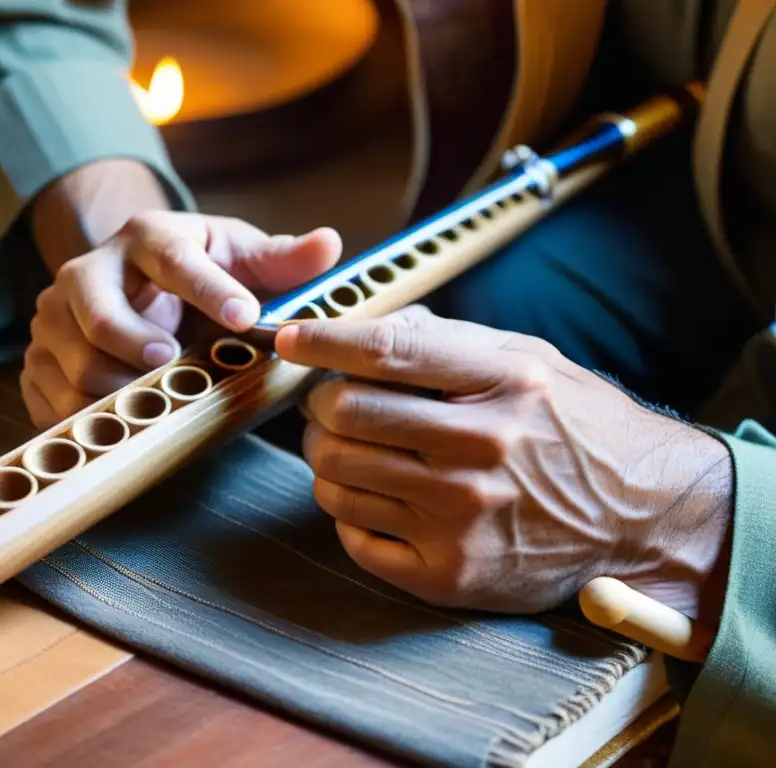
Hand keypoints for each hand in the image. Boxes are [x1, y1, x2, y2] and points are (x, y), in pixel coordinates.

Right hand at [22, 160, 340, 428]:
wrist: (128, 286)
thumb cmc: (195, 274)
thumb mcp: (238, 257)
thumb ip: (282, 260)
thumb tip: (329, 244)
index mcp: (144, 238)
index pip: (173, 258)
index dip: (209, 288)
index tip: (244, 317)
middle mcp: (87, 272)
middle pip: (98, 309)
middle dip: (135, 340)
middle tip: (174, 364)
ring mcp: (54, 319)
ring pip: (72, 361)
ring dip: (117, 389)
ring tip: (158, 403)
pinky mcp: (37, 361)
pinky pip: (49, 397)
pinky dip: (86, 416)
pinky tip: (122, 422)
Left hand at [275, 306, 733, 625]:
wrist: (642, 517)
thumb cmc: (577, 428)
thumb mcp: (531, 361)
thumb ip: (451, 341)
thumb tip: (369, 326)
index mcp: (504, 384)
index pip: (386, 353)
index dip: (323, 340)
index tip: (290, 336)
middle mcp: (481, 451)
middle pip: (345, 416)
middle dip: (319, 405)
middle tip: (328, 404)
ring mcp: (463, 519)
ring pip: (337, 477)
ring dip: (326, 457)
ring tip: (350, 450)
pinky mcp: (450, 574)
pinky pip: (354, 536)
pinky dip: (349, 510)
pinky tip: (377, 497)